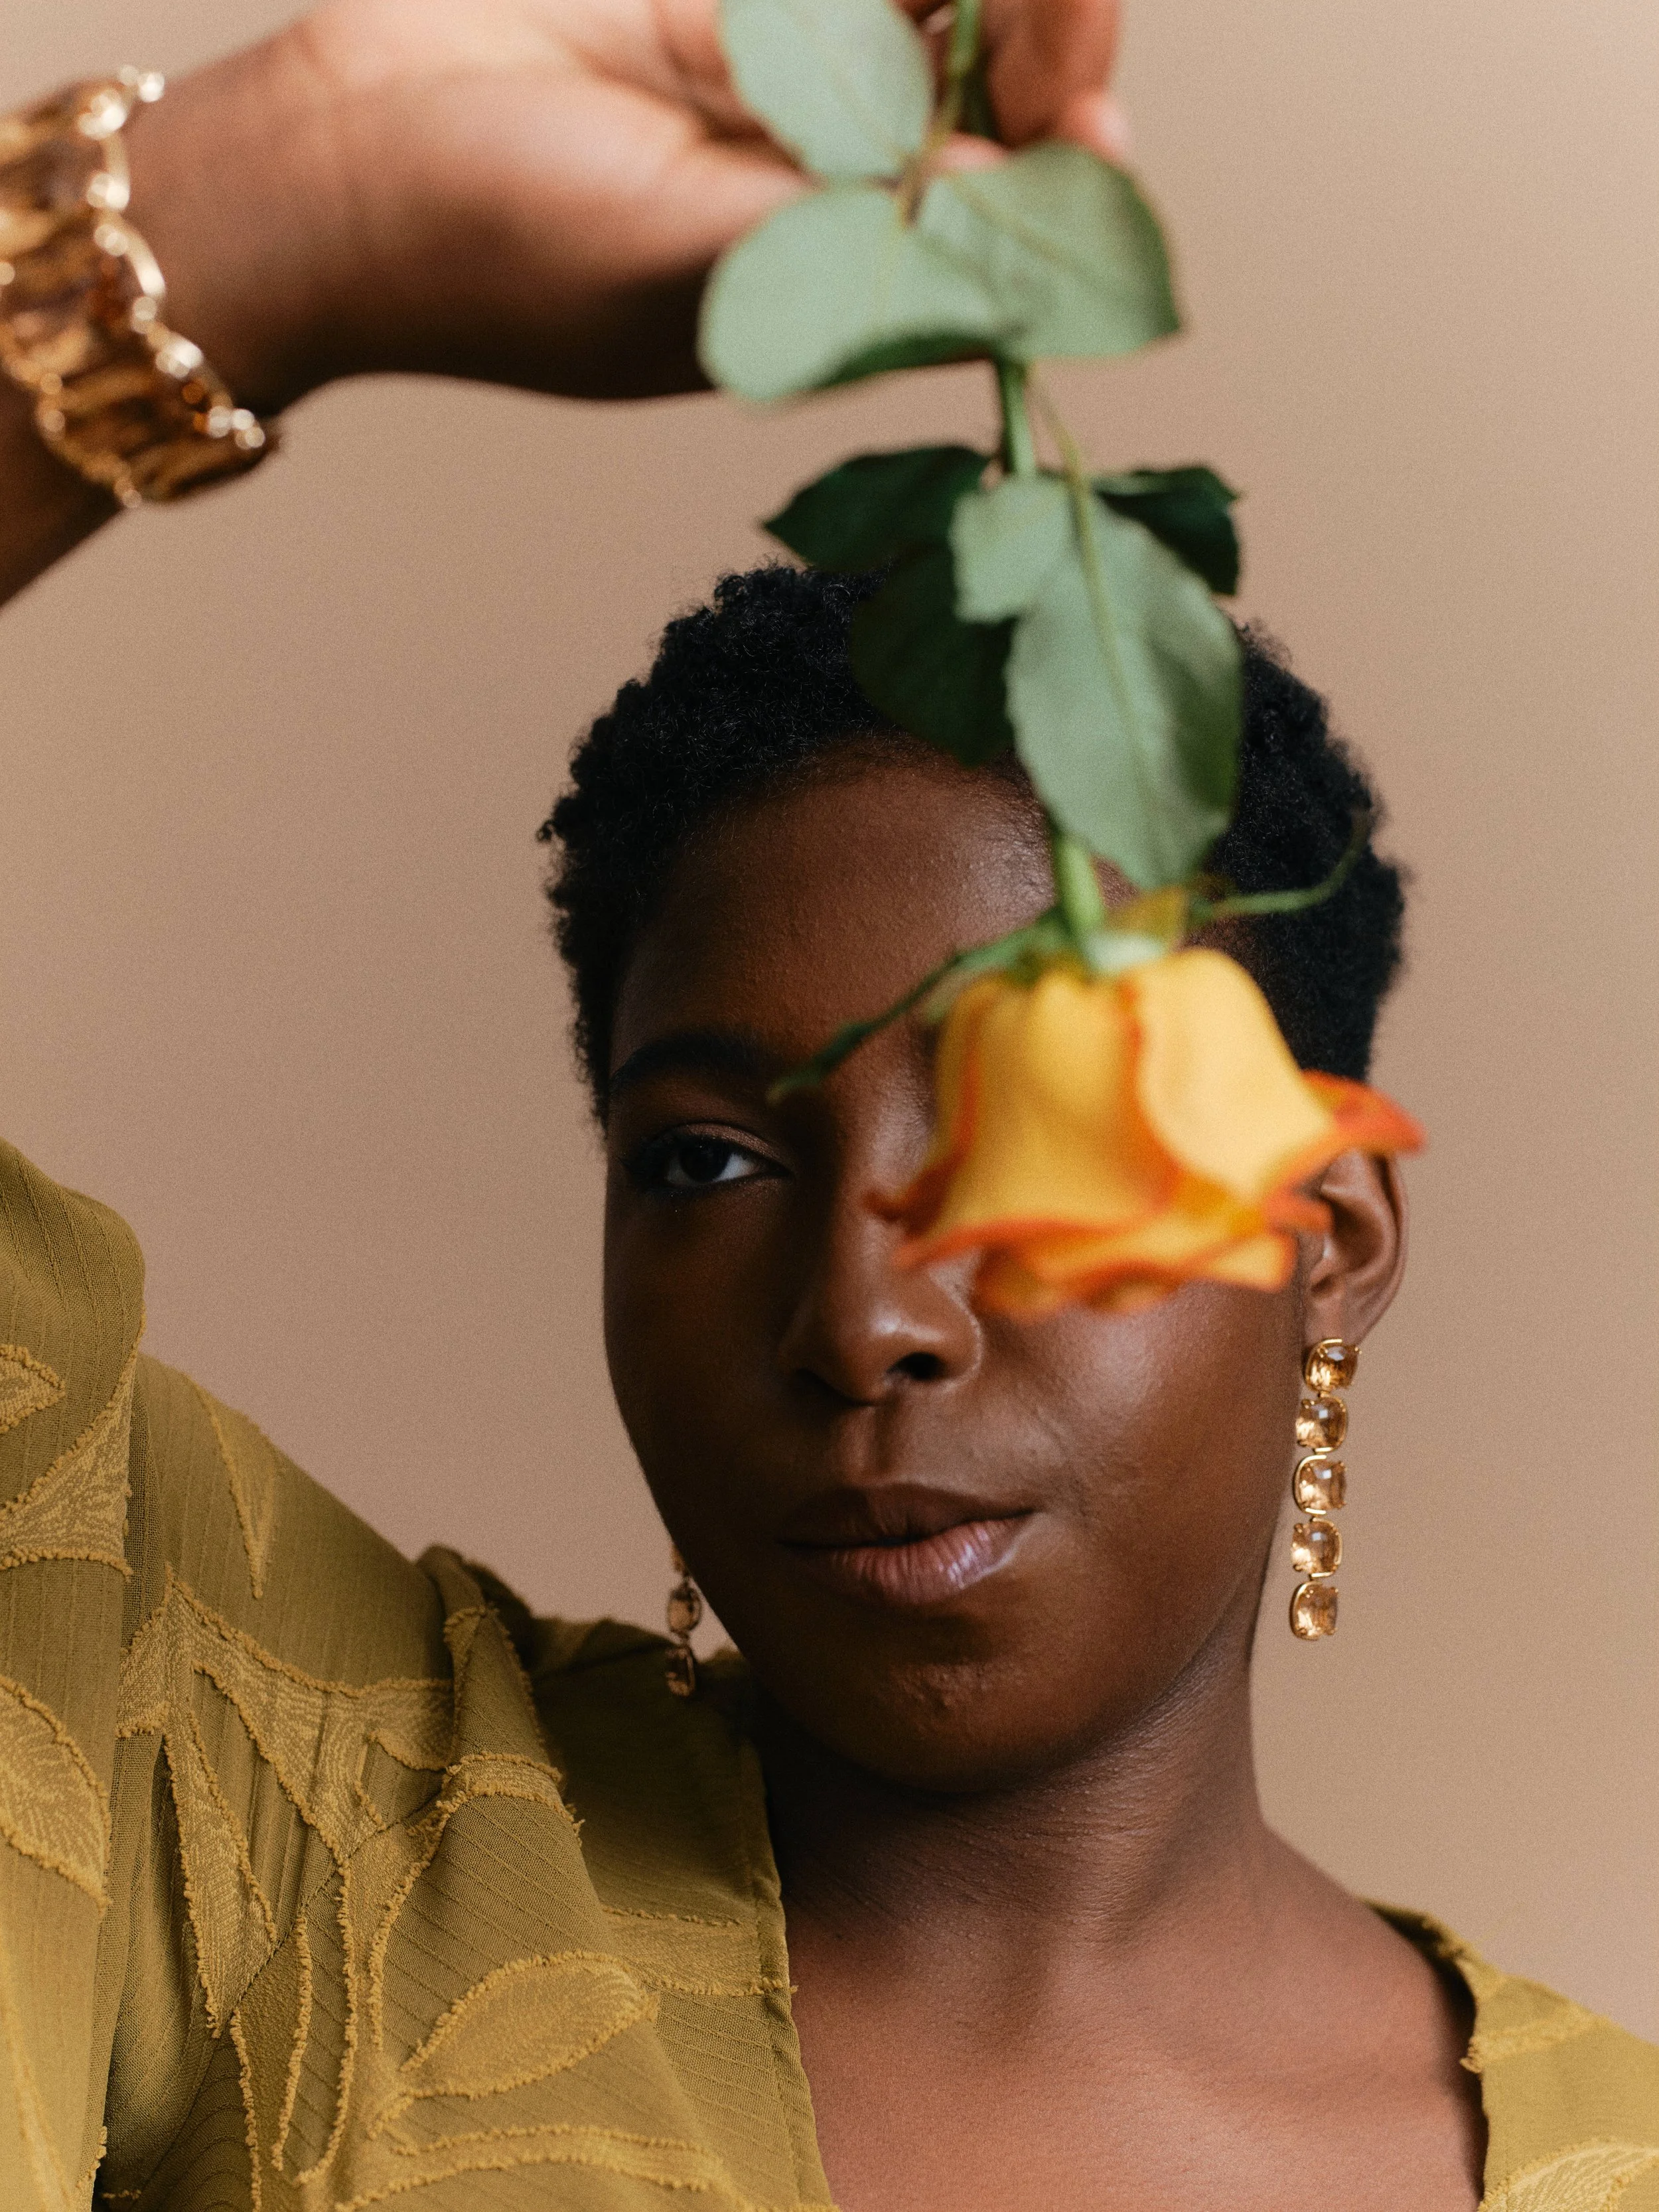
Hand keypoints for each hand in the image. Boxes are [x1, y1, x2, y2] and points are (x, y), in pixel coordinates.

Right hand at [124, 0, 1124, 410]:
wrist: (339, 151)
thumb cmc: (494, 254)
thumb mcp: (689, 270)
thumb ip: (854, 248)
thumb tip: (1021, 216)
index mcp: (836, 294)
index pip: (993, 234)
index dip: (1061, 171)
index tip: (1089, 104)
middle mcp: (830, 197)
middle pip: (988, 115)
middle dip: (1044, 45)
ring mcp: (785, 95)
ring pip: (934, 25)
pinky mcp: (733, 10)